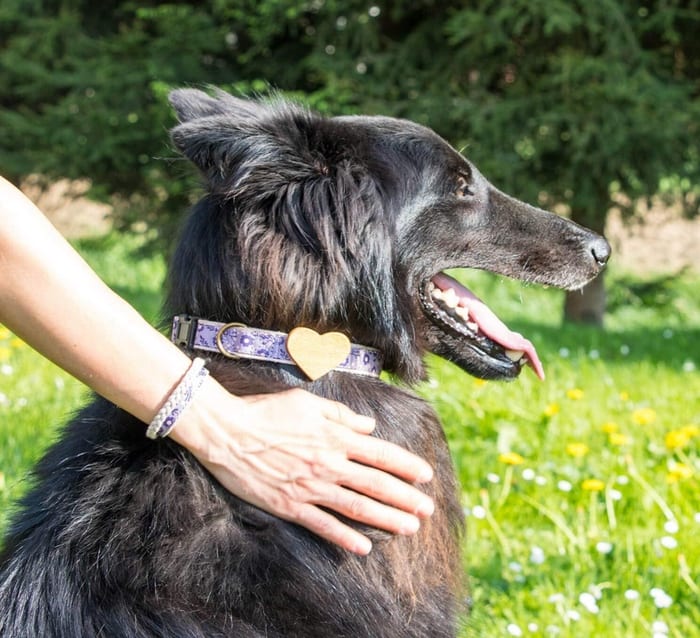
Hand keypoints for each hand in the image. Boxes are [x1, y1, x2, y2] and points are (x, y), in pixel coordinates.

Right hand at [172, 385, 434, 554]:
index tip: (426, 475)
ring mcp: (310, 486)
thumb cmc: (266, 411)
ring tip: (409, 528)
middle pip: (376, 483)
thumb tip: (369, 425)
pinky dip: (344, 538)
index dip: (406, 465)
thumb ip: (341, 414)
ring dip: (386, 519)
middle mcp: (328, 463)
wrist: (227, 432)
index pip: (380, 453)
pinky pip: (323, 524)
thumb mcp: (307, 402)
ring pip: (357, 506)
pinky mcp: (290, 505)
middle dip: (406, 497)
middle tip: (428, 509)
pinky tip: (363, 548)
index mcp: (334, 436)